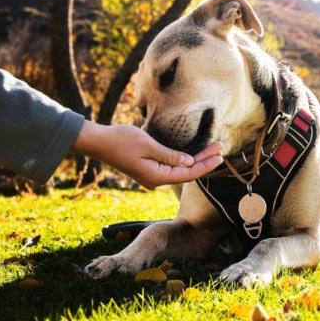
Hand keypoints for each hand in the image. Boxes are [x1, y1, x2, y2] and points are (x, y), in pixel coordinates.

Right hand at [73, 121, 223, 188]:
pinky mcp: (148, 169)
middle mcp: (155, 180)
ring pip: (179, 169)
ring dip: (195, 159)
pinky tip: (193, 153)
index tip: (220, 156)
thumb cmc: (121, 140)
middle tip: (221, 148)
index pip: (188, 174)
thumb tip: (189, 162)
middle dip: (204, 161)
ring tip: (212, 149)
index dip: (205, 165)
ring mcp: (151, 175)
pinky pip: (171, 167)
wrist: (98, 142)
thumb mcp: (148, 145)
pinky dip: (184, 160)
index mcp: (156, 177)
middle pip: (186, 172)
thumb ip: (169, 155)